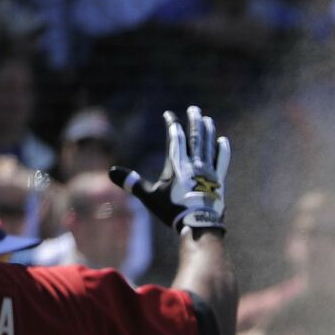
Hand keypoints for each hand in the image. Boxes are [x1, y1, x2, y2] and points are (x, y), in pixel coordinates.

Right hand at [114, 105, 229, 234]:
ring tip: (207, 120)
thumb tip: (111, 172)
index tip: (169, 115)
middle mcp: (194, 164)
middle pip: (195, 137)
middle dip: (194, 121)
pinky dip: (222, 150)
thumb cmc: (172, 210)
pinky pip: (221, 161)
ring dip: (208, 131)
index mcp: (177, 164)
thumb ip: (132, 183)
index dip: (172, 124)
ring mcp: (208, 171)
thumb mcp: (149, 197)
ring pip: (208, 145)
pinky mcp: (219, 180)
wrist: (199, 225)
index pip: (175, 137)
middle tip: (194, 109)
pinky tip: (223, 141)